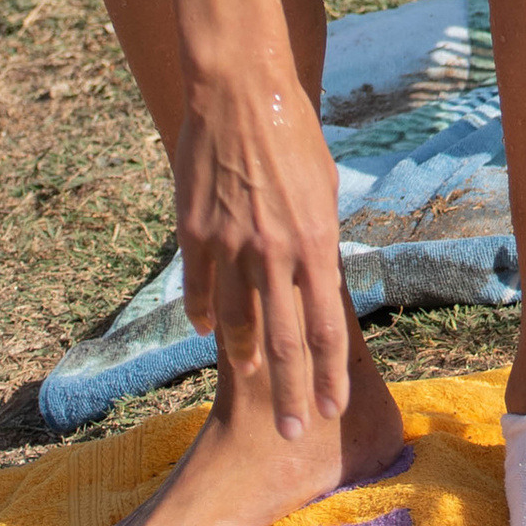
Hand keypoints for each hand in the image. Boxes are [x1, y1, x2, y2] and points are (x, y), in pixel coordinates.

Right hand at [174, 71, 349, 437]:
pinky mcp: (194, 234)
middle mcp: (275, 252)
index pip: (327, 328)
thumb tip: (320, 282)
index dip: (329, 376)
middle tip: (291, 431)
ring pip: (238, 324)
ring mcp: (231, 245)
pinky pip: (199, 291)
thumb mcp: (324, 190)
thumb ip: (319, 241)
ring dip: (246, 361)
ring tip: (251, 385)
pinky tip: (209, 335)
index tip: (331, 410)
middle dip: (290, 393)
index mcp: (316, 242)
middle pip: (285, 342)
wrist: (241, 93)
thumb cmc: (293, 136)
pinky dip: (205, 318)